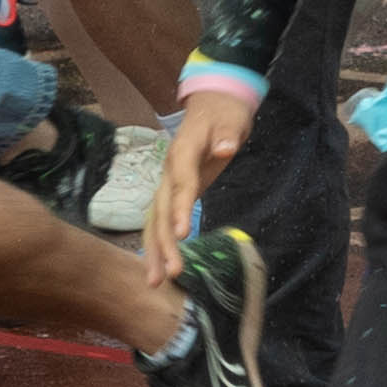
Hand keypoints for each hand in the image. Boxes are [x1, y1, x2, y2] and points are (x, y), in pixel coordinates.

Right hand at [145, 83, 252, 266]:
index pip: (181, 183)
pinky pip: (161, 220)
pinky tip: (158, 268)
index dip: (180, 208)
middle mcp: (169, 171)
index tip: (183, 234)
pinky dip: (157, 243)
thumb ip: (228, 133)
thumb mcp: (232, 118)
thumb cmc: (224, 112)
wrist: (212, 103)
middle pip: (162, 209)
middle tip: (173, 273)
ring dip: (155, 250)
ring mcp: (167, 182)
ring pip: (155, 220)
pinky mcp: (172, 192)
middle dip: (165, 242)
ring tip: (155, 283)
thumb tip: (227, 148)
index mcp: (183, 152)